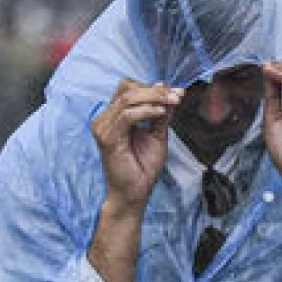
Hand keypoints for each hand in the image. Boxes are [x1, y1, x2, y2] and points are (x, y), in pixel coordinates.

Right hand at [91, 78, 181, 209]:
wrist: (134, 193)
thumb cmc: (142, 168)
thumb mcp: (157, 134)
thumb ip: (160, 114)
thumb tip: (166, 90)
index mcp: (114, 117)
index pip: (129, 89)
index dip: (154, 88)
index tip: (178, 93)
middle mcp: (105, 119)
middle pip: (127, 89)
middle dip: (156, 91)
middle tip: (177, 96)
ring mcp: (103, 127)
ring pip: (128, 99)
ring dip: (154, 98)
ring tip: (172, 103)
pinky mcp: (108, 138)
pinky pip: (127, 115)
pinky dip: (146, 111)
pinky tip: (160, 113)